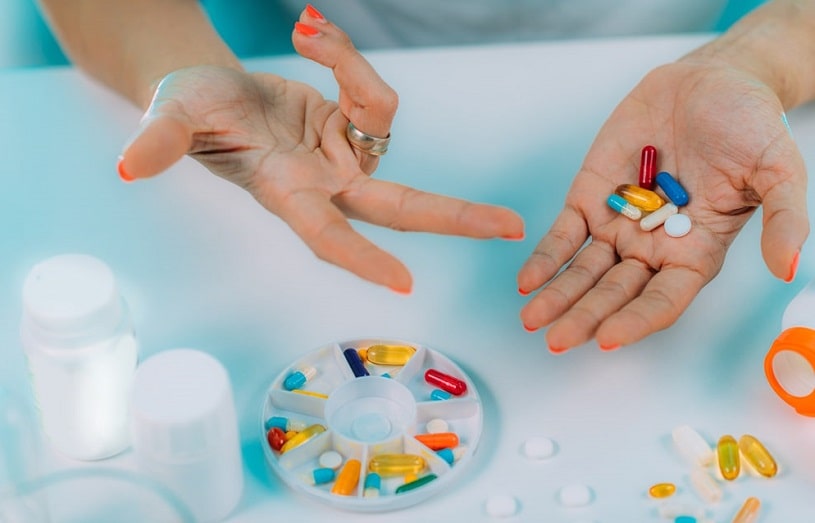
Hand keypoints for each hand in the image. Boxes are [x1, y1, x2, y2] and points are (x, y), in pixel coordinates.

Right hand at [116, 8, 522, 292]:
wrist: (209, 93)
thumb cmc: (189, 113)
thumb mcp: (171, 119)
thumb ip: (159, 143)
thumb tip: (128, 167)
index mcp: (288, 194)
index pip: (329, 234)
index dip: (360, 257)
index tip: (404, 283)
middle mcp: (326, 182)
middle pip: (400, 204)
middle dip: (454, 217)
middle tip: (512, 228)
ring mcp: (345, 153)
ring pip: (379, 112)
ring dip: (347, 62)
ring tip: (305, 29)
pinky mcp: (354, 123)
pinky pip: (371, 86)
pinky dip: (347, 54)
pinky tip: (313, 33)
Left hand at [517, 58, 808, 351]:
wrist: (712, 81)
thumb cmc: (750, 126)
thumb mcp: (778, 169)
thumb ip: (784, 218)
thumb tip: (787, 268)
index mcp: (695, 253)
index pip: (663, 299)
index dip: (637, 320)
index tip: (609, 338)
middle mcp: (653, 248)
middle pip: (615, 293)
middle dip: (585, 317)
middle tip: (557, 341)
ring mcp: (619, 224)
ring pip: (583, 270)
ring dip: (558, 296)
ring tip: (531, 318)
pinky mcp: (591, 196)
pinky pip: (564, 234)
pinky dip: (547, 256)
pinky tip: (527, 280)